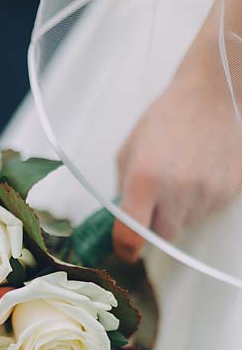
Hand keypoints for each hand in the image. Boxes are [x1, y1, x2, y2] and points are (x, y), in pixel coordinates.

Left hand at [113, 71, 241, 261]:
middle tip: (153, 202)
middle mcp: (177, 190)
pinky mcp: (229, 191)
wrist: (211, 97)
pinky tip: (197, 176)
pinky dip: (198, 203)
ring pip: (185, 225)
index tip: (123, 251)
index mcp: (144, 180)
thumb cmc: (164, 121)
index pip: (132, 234)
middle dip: (153, 226)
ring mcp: (207, 192)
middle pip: (162, 235)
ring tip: (178, 179)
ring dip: (177, 213)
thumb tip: (121, 221)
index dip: (124, 248)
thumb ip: (122, 190)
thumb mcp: (128, 152)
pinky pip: (207, 212)